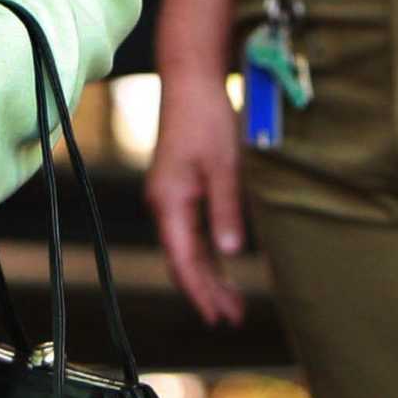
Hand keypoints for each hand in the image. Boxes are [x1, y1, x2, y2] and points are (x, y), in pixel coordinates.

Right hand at [143, 67, 248, 326]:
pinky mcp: (181, 187)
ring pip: (188, 247)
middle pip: (183, 259)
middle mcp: (164, 203)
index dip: (200, 291)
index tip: (217, 317)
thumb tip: (231, 254)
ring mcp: (170, 196)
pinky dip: (208, 252)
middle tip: (232, 318)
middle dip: (206, 290)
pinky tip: (225, 266)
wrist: (191, 80)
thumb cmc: (207, 118)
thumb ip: (227, 210)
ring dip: (209, 274)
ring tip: (232, 301)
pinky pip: (192, 230)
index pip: (183, 260)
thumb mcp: (224, 166)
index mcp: (169, 201)